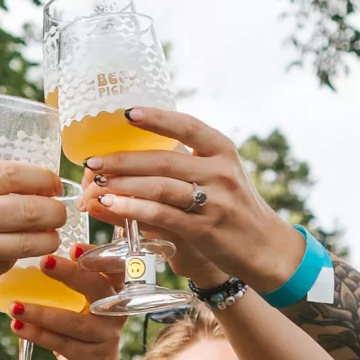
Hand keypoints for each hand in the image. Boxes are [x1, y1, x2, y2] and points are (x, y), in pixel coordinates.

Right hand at [0, 162, 64, 321]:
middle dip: (55, 212)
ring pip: (25, 242)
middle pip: (30, 209)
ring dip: (46, 241)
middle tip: (62, 213)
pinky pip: (3, 266)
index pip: (14, 175)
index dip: (44, 179)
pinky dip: (13, 260)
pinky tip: (14, 257)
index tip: (55, 184)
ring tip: (50, 238)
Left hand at [9, 252, 125, 359]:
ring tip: (15, 306)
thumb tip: (29, 252)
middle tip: (43, 263)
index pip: (114, 267)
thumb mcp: (81, 304)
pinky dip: (38, 336)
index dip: (98, 255)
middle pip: (97, 288)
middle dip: (70, 274)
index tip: (74, 246)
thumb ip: (70, 282)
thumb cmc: (80, 331)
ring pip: (74, 322)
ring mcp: (106, 337)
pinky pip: (62, 345)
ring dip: (42, 313)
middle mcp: (116, 312)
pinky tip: (18, 328)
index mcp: (115, 291)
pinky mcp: (93, 359)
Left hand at [80, 109, 305, 293]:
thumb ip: (188, 161)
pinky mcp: (205, 229)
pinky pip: (162, 215)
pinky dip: (133, 210)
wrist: (265, 247)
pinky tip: (112, 207)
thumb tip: (134, 154)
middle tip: (93, 161)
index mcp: (223, 150)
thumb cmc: (234, 207)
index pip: (187, 125)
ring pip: (160, 187)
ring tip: (96, 185)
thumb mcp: (220, 174)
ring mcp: (215, 201)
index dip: (156, 118)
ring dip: (123, 185)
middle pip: (164, 159)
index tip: (126, 113)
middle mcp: (221, 171)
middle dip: (123, 159)